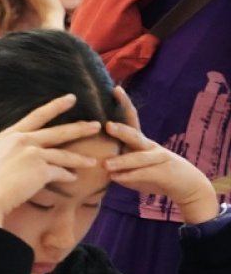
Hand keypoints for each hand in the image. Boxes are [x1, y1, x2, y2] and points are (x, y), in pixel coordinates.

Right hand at [0, 94, 101, 226]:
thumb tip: (22, 155)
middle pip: (58, 132)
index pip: (37, 115)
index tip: (70, 99)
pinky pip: (60, 173)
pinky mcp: (41, 170)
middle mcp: (23, 140)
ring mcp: (33, 154)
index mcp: (9, 134)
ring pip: (64, 154)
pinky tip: (74, 178)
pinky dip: (67, 176)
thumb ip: (11, 151)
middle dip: (80, 128)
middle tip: (96, 124)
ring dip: (80, 158)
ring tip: (93, 161)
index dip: (55, 106)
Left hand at [103, 87, 219, 224]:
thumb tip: (88, 141)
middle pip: (135, 136)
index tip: (115, 88)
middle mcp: (149, 145)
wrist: (185, 184)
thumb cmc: (150, 171)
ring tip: (106, 165)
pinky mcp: (163, 174)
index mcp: (139, 139)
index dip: (124, 103)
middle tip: (108, 126)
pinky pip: (145, 174)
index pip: (131, 117)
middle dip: (122, 131)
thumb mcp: (132, 160)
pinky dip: (130, 177)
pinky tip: (115, 178)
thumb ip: (115, 152)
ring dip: (123, 161)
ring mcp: (158, 159)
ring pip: (140, 158)